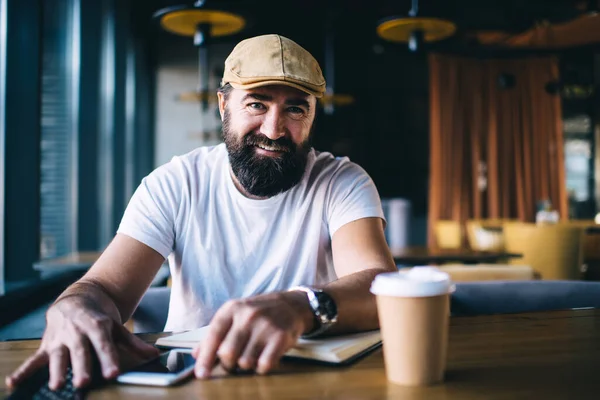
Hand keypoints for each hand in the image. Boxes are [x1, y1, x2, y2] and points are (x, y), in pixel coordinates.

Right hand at [5, 297, 158, 390]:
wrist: (77, 298)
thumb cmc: (100, 316)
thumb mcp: (117, 327)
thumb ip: (133, 343)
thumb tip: (154, 355)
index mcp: (97, 326)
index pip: (104, 345)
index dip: (108, 359)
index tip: (112, 373)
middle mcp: (77, 332)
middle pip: (80, 352)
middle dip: (80, 367)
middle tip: (82, 383)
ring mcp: (60, 339)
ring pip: (57, 356)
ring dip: (56, 370)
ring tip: (55, 385)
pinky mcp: (46, 345)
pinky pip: (34, 359)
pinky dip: (23, 371)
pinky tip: (13, 382)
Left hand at [192, 291, 313, 377]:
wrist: (291, 305)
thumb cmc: (258, 312)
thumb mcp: (235, 315)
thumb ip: (215, 334)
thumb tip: (196, 355)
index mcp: (232, 308)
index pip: (213, 335)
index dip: (205, 358)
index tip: (201, 374)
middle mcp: (248, 315)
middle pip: (227, 353)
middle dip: (228, 364)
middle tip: (233, 362)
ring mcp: (265, 326)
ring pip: (245, 362)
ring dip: (246, 366)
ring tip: (252, 355)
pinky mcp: (281, 337)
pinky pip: (264, 365)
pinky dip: (261, 368)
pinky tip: (263, 358)